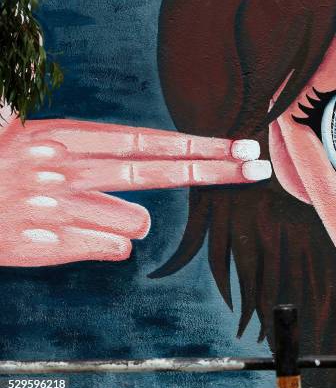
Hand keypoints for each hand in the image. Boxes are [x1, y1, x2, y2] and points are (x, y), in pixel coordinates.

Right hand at [0, 116, 270, 265]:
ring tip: (86, 213)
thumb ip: (80, 144)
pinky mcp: (54, 246)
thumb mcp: (26, 139)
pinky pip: (113, 249)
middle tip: (256, 168)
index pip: (148, 142)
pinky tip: (75, 234)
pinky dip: (106, 243)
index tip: (237, 147)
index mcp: (65, 138)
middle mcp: (70, 170)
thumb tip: (126, 141)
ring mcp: (63, 210)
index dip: (197, 145)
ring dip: (124, 221)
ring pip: (135, 222)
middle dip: (214, 169)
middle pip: (160, 171)